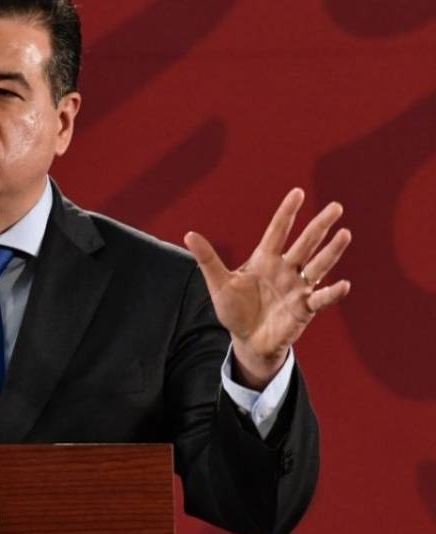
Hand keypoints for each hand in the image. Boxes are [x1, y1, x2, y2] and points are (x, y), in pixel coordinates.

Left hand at [184, 188, 351, 388]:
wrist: (246, 340)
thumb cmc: (234, 309)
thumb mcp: (218, 283)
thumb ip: (207, 259)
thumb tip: (188, 235)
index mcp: (265, 259)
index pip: (277, 231)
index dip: (287, 213)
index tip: (298, 192)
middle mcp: (285, 269)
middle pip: (305, 243)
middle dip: (319, 226)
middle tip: (336, 206)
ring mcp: (297, 288)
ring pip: (318, 266)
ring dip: (331, 251)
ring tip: (345, 234)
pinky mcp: (304, 308)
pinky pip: (321, 298)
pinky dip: (332, 292)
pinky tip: (344, 284)